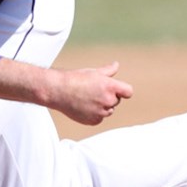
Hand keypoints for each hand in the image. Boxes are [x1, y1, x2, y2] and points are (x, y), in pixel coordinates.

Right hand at [0, 58, 133, 125]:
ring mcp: (101, 112)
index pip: (128, 92)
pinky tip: (83, 107)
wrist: (57, 90)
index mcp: (110, 86)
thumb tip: (116, 65)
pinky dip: (94, 114)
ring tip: (86, 99)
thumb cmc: (75, 78)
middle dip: (108, 97)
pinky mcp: (93, 121)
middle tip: (92, 92)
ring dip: (101, 106)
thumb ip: (108, 71)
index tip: (115, 89)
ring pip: (108, 110)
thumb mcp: (93, 72)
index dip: (122, 90)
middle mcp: (108, 100)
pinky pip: (99, 118)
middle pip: (117, 101)